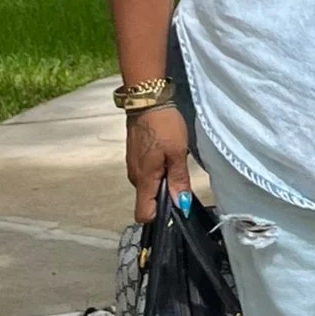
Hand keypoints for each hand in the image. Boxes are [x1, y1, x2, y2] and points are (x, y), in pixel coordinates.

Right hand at [125, 105, 191, 220]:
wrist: (147, 99)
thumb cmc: (164, 125)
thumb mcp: (178, 153)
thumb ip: (179, 181)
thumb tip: (182, 205)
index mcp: (143, 179)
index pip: (143, 214)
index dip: (159, 216)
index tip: (175, 206)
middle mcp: (134, 176)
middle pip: (148, 200)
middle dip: (164, 195)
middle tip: (180, 175)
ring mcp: (132, 165)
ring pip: (148, 185)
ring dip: (161, 180)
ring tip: (174, 161)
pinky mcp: (134, 156)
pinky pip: (146, 173)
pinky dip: (157, 170)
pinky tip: (166, 154)